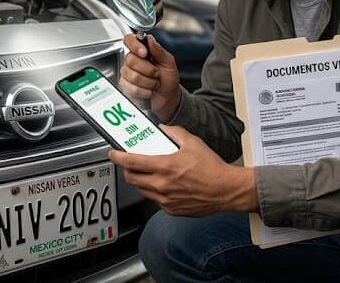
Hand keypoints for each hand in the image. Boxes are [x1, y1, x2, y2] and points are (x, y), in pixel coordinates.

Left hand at [108, 125, 257, 216]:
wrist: (226, 190)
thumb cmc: (213, 169)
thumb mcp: (193, 143)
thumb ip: (174, 133)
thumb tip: (163, 129)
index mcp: (165, 166)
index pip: (132, 162)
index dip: (118, 157)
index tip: (113, 153)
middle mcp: (162, 185)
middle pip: (131, 178)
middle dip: (127, 169)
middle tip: (129, 162)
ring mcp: (166, 199)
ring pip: (141, 190)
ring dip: (139, 180)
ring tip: (146, 172)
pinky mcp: (171, 209)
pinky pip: (154, 199)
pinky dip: (153, 190)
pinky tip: (162, 183)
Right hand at [120, 33, 181, 121]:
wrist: (168, 97)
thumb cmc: (168, 79)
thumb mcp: (169, 63)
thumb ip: (159, 50)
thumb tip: (150, 39)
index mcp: (143, 51)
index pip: (129, 40)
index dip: (134, 45)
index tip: (144, 53)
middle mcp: (133, 61)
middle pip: (130, 60)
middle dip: (148, 69)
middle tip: (156, 73)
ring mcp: (127, 74)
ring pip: (131, 75)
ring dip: (148, 82)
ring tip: (154, 83)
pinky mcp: (125, 86)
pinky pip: (131, 88)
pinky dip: (144, 91)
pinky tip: (148, 90)